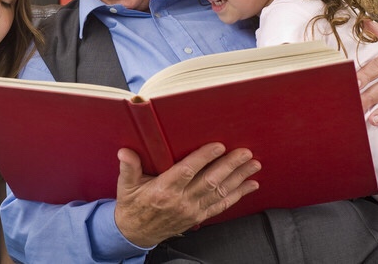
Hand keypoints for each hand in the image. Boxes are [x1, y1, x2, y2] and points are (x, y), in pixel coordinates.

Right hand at [114, 144, 260, 246]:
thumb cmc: (133, 204)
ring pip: (220, 192)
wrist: (136, 232)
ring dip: (239, 178)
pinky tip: (250, 185)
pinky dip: (238, 195)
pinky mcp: (198, 216)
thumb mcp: (126, 185)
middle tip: (244, 153)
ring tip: (253, 165)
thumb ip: (128, 167)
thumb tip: (125, 153)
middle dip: (230, 166)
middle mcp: (181, 200)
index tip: (218, 146)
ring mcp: (192, 210)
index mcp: (163, 190)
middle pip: (210, 181)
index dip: (203, 158)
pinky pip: (222, 205)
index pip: (187, 171)